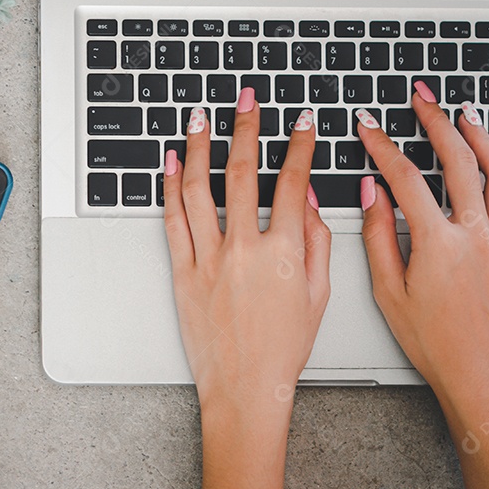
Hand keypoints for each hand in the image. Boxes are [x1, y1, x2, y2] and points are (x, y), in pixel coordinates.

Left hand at [164, 90, 329, 488]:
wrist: (246, 388)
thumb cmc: (284, 348)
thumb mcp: (319, 294)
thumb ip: (315, 241)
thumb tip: (306, 199)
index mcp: (283, 252)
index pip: (292, 182)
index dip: (299, 146)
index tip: (302, 121)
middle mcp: (243, 248)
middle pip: (242, 172)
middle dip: (245, 127)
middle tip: (245, 100)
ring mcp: (208, 259)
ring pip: (199, 188)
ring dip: (198, 146)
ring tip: (199, 117)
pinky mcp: (182, 272)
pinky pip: (173, 221)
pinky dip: (169, 187)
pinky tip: (170, 162)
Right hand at [356, 83, 488, 488]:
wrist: (478, 372)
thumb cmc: (431, 340)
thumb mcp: (387, 290)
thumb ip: (378, 235)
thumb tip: (371, 192)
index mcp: (437, 245)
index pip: (404, 178)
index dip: (381, 145)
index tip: (368, 126)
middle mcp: (475, 236)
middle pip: (457, 161)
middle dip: (435, 122)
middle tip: (420, 100)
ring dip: (480, 136)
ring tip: (463, 113)